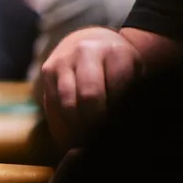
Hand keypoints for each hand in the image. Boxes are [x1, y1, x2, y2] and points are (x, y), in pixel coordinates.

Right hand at [39, 27, 141, 150]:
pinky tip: (74, 133)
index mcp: (116, 53)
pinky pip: (53, 103)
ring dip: (78, 127)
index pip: (117, 91)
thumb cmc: (119, 67)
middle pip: (89, 97)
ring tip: (87, 141)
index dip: (117, 115)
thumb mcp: (135, 74)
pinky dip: (63, 122)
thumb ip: (132, 95)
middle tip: (100, 140)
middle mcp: (87, 51)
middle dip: (96, 124)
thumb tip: (123, 129)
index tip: (118, 130)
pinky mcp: (47, 69)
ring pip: (68, 103)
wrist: (91, 41)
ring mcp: (64, 59)